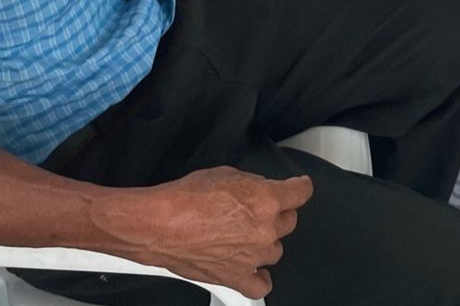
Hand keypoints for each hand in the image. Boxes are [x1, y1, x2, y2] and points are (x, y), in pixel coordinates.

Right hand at [142, 167, 312, 297]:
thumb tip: (257, 188)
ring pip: (276, 250)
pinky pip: (261, 285)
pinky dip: (261, 278)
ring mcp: (253, 256)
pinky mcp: (236, 276)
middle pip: (288, 221)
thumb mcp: (223, 174)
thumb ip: (249, 183)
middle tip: (258, 210)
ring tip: (248, 235)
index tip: (300, 187)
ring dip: (266, 241)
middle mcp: (264, 230)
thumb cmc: (184, 198)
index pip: (300, 193)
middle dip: (277, 213)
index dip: (300, 187)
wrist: (159, 224)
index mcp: (265, 200)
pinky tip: (256, 270)